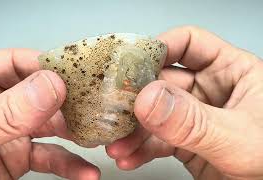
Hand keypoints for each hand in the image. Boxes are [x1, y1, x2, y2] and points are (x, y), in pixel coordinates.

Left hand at [0, 49, 99, 179]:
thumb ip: (4, 113)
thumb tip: (48, 88)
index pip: (14, 63)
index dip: (44, 66)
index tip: (73, 74)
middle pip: (39, 93)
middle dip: (67, 102)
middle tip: (92, 108)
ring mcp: (8, 132)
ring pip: (49, 126)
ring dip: (74, 134)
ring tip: (95, 138)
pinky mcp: (17, 158)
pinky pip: (48, 158)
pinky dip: (68, 165)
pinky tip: (83, 171)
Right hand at [106, 26, 262, 179]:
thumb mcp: (236, 138)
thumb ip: (192, 120)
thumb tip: (149, 98)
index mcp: (232, 72)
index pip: (189, 44)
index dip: (159, 49)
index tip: (131, 65)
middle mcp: (211, 91)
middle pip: (162, 81)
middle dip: (136, 99)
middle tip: (114, 111)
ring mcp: (195, 117)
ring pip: (155, 113)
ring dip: (134, 130)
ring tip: (119, 144)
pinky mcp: (186, 141)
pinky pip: (157, 140)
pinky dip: (141, 149)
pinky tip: (130, 156)